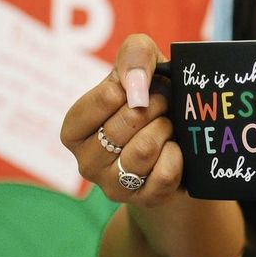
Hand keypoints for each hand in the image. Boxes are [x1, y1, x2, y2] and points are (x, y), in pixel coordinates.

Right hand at [61, 34, 181, 205]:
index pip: (103, 100)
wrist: (181, 147)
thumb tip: (135, 84)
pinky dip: (177, 156)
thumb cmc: (153, 101)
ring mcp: (114, 186)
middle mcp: (86, 163)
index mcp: (74, 131)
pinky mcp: (144, 201)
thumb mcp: (143, 67)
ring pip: (144, 150)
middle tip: (163, 105)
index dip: (132, 88)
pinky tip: (175, 149)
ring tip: (167, 126)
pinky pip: (164, 175)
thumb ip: (134, 55)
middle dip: (154, 107)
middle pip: (125, 124)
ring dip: (165, 130)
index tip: (144, 88)